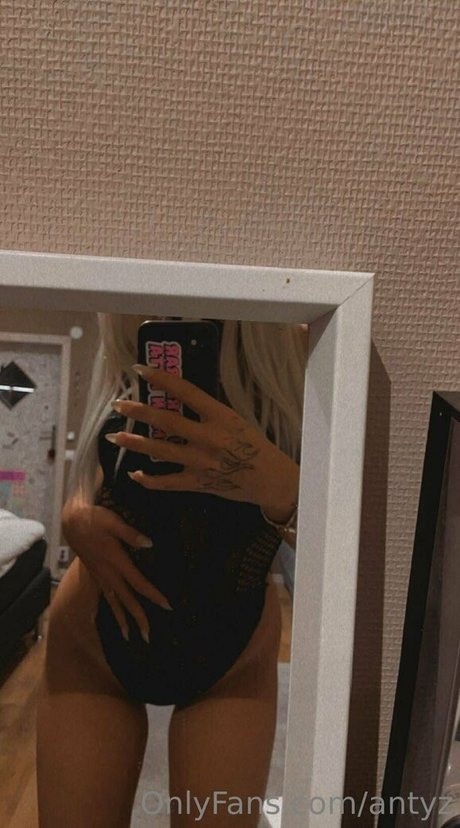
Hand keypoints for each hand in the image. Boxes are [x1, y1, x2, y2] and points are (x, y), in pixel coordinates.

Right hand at [62, 499, 171, 642]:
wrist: (71, 520)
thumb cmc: (94, 518)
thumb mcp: (113, 521)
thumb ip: (131, 534)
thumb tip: (150, 544)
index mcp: (116, 561)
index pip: (138, 583)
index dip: (153, 595)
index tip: (167, 606)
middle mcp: (108, 573)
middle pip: (126, 600)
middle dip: (138, 618)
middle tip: (148, 637)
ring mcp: (100, 576)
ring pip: (113, 602)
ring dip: (122, 620)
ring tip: (129, 637)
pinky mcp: (95, 574)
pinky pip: (104, 597)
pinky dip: (106, 610)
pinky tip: (104, 619)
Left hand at [106, 364, 299, 522]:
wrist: (268, 478)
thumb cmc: (252, 445)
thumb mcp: (234, 419)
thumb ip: (208, 411)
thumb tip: (177, 398)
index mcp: (220, 415)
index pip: (185, 391)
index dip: (161, 378)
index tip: (141, 370)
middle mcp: (208, 437)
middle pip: (166, 421)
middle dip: (138, 411)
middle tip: (118, 405)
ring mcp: (201, 461)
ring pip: (160, 450)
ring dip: (134, 443)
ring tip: (115, 437)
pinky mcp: (198, 483)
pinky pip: (167, 482)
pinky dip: (148, 480)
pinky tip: (134, 474)